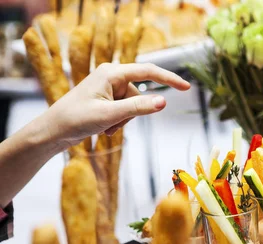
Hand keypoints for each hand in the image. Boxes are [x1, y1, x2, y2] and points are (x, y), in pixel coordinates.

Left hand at [46, 63, 190, 148]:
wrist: (54, 131)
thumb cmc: (76, 119)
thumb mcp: (110, 115)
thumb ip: (138, 108)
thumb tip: (164, 102)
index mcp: (111, 73)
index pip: (148, 72)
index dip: (169, 79)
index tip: (186, 87)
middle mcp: (111, 76)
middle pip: (140, 94)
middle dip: (133, 113)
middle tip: (114, 123)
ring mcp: (109, 88)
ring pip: (134, 106)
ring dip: (125, 120)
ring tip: (107, 127)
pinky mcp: (107, 99)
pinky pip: (125, 110)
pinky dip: (120, 122)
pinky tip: (105, 128)